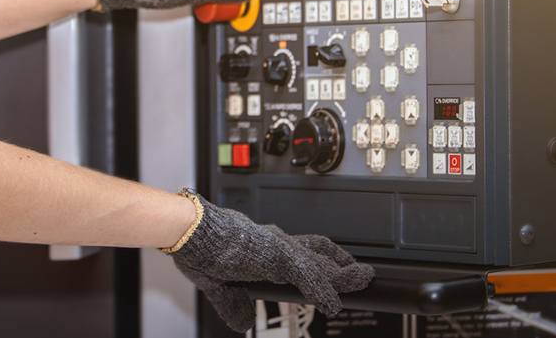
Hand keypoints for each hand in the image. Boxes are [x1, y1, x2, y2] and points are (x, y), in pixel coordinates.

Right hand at [167, 191, 374, 331]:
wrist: (191, 232)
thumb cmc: (198, 248)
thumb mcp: (219, 283)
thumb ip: (233, 304)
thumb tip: (240, 323)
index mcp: (263, 245)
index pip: (301, 249)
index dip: (321, 258)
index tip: (334, 266)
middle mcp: (275, 242)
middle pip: (319, 251)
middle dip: (341, 263)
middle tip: (361, 273)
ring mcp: (279, 248)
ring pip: (320, 263)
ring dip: (343, 275)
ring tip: (363, 280)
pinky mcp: (277, 256)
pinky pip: (308, 276)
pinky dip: (323, 290)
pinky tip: (333, 304)